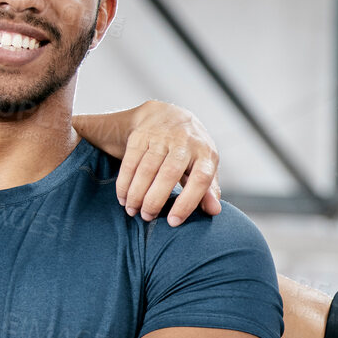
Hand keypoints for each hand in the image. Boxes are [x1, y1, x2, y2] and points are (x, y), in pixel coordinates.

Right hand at [117, 101, 221, 225]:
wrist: (169, 115)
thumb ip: (209, 190)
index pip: (200, 179)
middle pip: (169, 174)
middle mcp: (185, 142)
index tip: (173, 221)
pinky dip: (124, 182)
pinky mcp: (141, 135)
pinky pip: (130, 161)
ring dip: (136, 193)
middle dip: (155, 199)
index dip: (187, 202)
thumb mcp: (205, 166)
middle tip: (147, 217)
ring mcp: (162, 137)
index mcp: (205, 153)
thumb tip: (215, 211)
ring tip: (132, 210)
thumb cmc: (191, 150)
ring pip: (146, 168)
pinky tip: (123, 197)